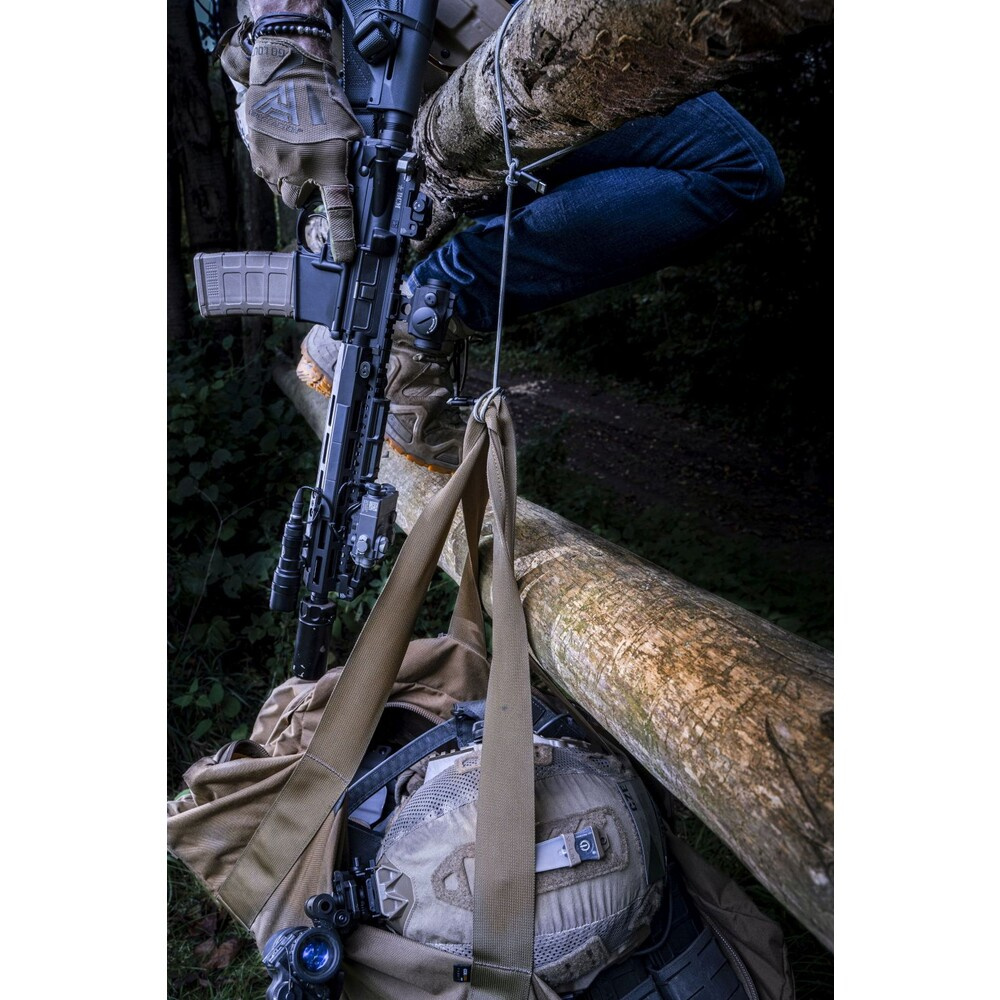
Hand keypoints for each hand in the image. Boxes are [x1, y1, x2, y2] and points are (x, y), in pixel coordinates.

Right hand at [220, 22, 363, 261]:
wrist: (289, 68)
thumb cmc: (323, 97)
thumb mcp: (350, 132)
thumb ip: (352, 161)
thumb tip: (360, 184)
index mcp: (327, 166)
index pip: (338, 211)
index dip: (342, 238)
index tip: (345, 257)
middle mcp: (299, 171)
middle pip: (297, 202)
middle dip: (303, 194)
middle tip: (309, 173)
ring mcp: (274, 163)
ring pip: (280, 189)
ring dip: (288, 180)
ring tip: (295, 154)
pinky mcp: (256, 153)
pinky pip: (265, 172)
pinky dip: (273, 166)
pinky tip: (281, 147)